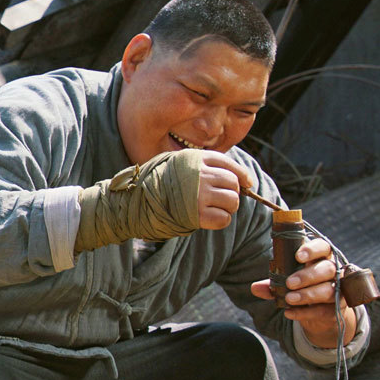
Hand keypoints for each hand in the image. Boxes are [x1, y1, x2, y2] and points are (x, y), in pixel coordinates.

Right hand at [76, 148, 253, 252]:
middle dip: (231, 193)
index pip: (229, 164)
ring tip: (211, 209)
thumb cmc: (153, 182)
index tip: (247, 183)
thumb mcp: (175, 162)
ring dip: (226, 207)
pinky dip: (219, 220)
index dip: (242, 175)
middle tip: (218, 200)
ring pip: (232, 201)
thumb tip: (237, 178)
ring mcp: (199, 194)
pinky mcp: (197, 214)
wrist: (132, 200)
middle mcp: (199, 173)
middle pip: (233, 183)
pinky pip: (223, 219)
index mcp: (195, 158)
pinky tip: (208, 219)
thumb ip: (200, 165)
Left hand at [250, 237, 357, 348]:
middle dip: (308, 276)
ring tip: (289, 299)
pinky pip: (324, 310)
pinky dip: (305, 313)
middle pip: (327, 269)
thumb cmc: (302, 286)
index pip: (323, 247)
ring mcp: (339, 290)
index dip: (312, 250)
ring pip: (328, 290)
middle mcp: (334, 271)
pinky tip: (290, 313)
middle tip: (290, 283)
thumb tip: (254, 287)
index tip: (298, 256)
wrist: (321, 310)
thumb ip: (272, 284)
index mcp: (321, 257)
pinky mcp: (338, 308)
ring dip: (308, 294)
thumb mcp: (286, 282)